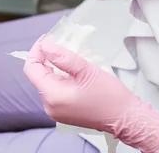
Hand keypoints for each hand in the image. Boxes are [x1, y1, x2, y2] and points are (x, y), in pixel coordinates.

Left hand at [23, 39, 158, 152]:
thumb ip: (62, 57)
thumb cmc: (110, 96)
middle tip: (58, 44)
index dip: (36, 51)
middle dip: (45, 58)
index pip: (31, 69)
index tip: (46, 40)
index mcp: (52, 96)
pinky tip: (70, 70)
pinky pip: (54, 90)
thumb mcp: (85, 70)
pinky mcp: (63, 112)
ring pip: (46, 82)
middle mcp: (49, 106)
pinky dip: (59, 77)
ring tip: (66, 55)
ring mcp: (55, 111)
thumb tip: (45, 47)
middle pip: (37, 75)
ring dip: (53, 67)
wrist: (127, 119)